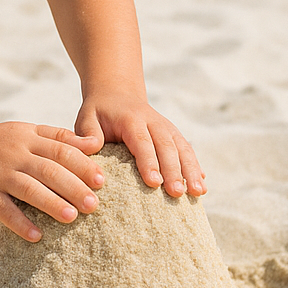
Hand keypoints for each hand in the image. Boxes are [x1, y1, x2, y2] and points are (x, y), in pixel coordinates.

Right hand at [0, 119, 103, 240]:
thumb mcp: (26, 131)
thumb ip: (58, 136)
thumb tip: (94, 144)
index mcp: (28, 137)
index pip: (60, 148)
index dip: (82, 164)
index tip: (102, 180)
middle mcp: (14, 154)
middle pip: (48, 169)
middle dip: (73, 187)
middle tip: (94, 205)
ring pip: (28, 188)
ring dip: (51, 203)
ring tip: (72, 217)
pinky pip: (3, 209)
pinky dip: (20, 223)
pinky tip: (37, 236)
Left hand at [75, 94, 205, 196]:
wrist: (116, 94)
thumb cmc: (99, 112)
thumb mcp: (86, 117)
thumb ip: (87, 132)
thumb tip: (91, 148)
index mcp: (131, 118)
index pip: (141, 141)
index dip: (148, 161)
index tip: (154, 183)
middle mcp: (152, 121)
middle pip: (166, 146)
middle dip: (173, 170)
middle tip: (177, 194)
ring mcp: (166, 127)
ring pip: (182, 148)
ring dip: (190, 170)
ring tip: (198, 192)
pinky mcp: (173, 135)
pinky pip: (187, 150)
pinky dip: (195, 166)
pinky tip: (201, 185)